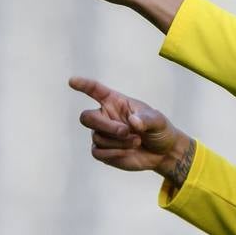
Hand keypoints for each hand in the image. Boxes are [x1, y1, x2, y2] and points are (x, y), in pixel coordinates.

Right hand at [69, 76, 194, 186]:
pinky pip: (97, 152)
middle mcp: (105, 116)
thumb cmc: (159, 130)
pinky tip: (127, 152)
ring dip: (117, 142)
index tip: (72, 81)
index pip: (95, 90)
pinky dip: (112, 153)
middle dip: (105, 125)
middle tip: (125, 131)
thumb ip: (147, 119)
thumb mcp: (158, 121)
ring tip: (136, 142)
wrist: (162, 152)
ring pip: (97, 137)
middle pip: (87, 117)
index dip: (83, 85)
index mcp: (115, 102)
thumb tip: (133, 122)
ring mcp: (102, 134)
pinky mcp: (103, 151)